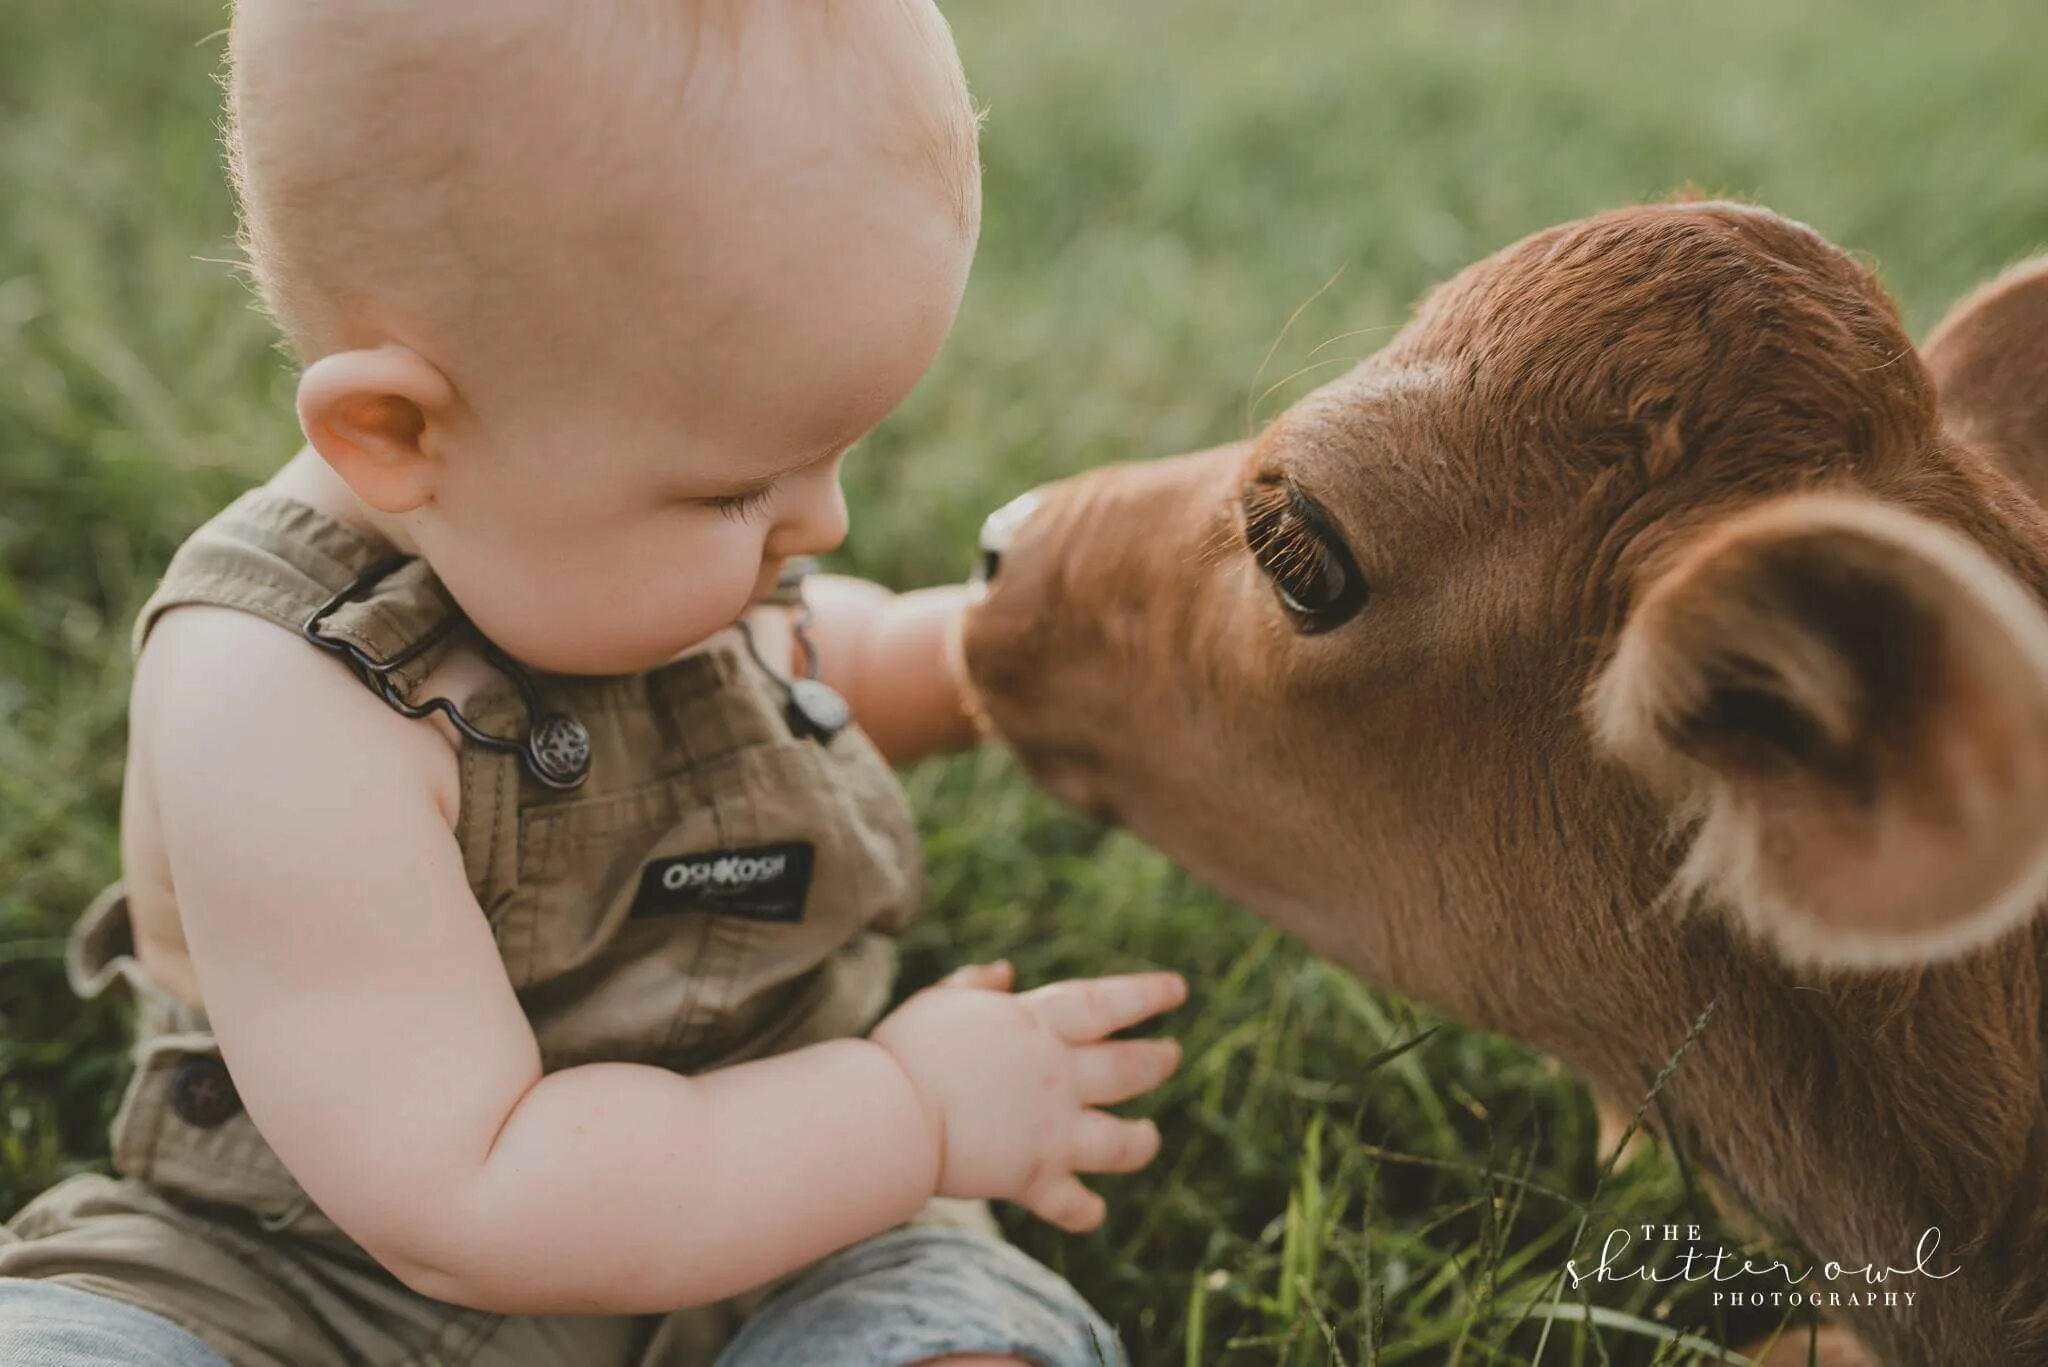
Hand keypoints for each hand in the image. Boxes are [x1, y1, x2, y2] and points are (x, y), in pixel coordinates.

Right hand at [869, 961, 1186, 1232]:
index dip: (1147, 995)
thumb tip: (1006, 971)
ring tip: (1150, 1136)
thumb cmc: (907, 1050)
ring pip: (1122, 1141)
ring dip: (1143, 1140)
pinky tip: (1093, 1213)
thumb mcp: (941, 1001)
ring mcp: (1051, 1130)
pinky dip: (1084, 1212)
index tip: (1177, 991)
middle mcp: (1057, 1075)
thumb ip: (975, 984)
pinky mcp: (1033, 1178)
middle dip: (1157, 1061)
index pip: (1107, 1003)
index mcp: (1037, 1025)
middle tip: (1171, 1056)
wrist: (890, 1114)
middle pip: (1129, 1069)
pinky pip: (1071, 1203)